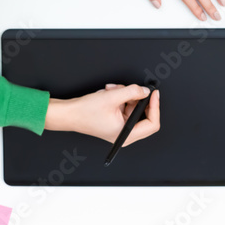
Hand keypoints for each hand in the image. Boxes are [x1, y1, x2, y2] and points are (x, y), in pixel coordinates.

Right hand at [44, 84, 159, 144]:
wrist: (69, 113)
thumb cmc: (84, 113)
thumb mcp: (112, 98)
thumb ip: (132, 92)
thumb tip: (145, 91)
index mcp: (126, 135)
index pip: (152, 123)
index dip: (155, 107)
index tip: (154, 94)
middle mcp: (125, 134)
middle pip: (142, 113)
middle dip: (135, 98)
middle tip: (130, 89)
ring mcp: (120, 127)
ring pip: (132, 107)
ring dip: (124, 95)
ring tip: (112, 91)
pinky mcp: (115, 120)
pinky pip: (124, 105)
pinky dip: (119, 97)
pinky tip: (109, 93)